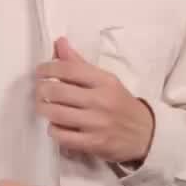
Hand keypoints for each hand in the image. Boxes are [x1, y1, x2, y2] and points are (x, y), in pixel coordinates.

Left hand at [36, 37, 154, 164]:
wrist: (146, 133)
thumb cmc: (120, 104)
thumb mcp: (106, 80)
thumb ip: (80, 64)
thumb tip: (59, 42)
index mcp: (104, 81)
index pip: (69, 69)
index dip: (48, 68)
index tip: (40, 71)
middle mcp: (101, 101)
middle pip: (57, 91)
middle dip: (41, 89)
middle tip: (39, 91)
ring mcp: (97, 123)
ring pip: (56, 114)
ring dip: (43, 109)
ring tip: (43, 106)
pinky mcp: (94, 143)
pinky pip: (62, 136)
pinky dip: (53, 130)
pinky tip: (56, 126)